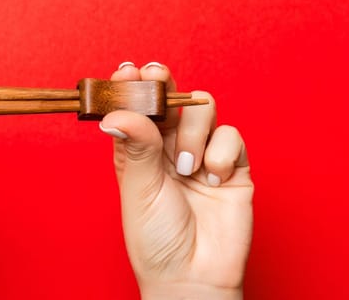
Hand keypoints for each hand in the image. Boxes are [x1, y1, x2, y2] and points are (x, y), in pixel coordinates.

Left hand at [99, 62, 251, 299]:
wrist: (193, 276)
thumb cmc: (156, 240)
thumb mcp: (138, 192)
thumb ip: (136, 149)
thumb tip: (115, 113)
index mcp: (137, 151)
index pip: (134, 107)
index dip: (130, 87)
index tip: (126, 72)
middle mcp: (168, 147)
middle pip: (170, 98)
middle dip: (163, 83)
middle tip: (156, 76)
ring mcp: (202, 153)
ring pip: (202, 109)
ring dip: (192, 130)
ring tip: (185, 166)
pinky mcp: (233, 166)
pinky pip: (232, 136)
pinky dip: (222, 153)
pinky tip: (211, 179)